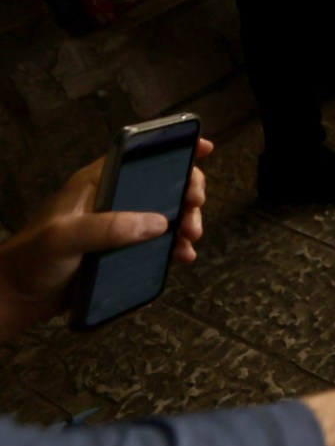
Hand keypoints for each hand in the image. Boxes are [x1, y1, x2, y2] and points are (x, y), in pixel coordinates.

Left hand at [0, 141, 210, 336]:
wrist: (15, 298)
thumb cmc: (31, 259)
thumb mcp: (66, 237)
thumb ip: (110, 227)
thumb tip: (160, 222)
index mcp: (96, 183)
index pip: (140, 155)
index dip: (174, 148)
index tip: (205, 149)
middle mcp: (111, 200)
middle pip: (163, 184)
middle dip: (188, 193)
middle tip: (196, 210)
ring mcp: (117, 225)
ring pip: (165, 214)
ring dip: (185, 222)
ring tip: (191, 239)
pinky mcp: (120, 250)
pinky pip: (157, 243)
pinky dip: (174, 247)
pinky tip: (183, 258)